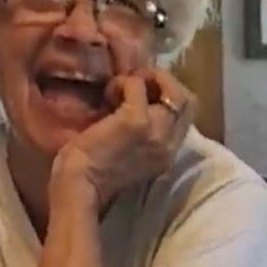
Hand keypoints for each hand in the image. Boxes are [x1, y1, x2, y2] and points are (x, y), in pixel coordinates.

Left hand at [52, 69, 193, 207]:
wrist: (79, 187)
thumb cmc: (95, 175)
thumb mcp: (131, 155)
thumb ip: (144, 135)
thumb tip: (139, 102)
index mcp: (169, 154)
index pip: (186, 115)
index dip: (168, 97)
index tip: (143, 95)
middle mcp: (170, 143)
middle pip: (187, 100)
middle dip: (165, 84)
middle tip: (137, 85)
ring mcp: (156, 132)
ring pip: (174, 90)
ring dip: (148, 79)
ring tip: (124, 86)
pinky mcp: (136, 121)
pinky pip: (137, 85)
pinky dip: (123, 83)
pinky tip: (109, 93)